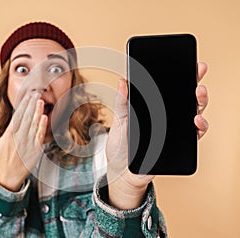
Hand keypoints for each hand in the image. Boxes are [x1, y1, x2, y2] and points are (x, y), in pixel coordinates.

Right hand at [0, 93, 47, 191]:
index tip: (27, 96)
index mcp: (8, 135)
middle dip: (31, 104)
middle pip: (26, 118)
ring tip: (40, 101)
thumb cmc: (1, 162)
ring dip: (37, 112)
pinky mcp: (36, 150)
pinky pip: (40, 136)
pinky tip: (45, 117)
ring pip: (33, 125)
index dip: (23, 105)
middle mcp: (18, 138)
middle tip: (36, 92)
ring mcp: (28, 144)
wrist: (10, 178)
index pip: (17, 116)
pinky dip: (42, 126)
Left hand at [106, 62, 208, 209]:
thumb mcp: (119, 121)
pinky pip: (194, 135)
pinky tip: (195, 122)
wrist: (122, 171)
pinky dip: (199, 127)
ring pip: (194, 113)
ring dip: (200, 103)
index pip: (169, 89)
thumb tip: (122, 80)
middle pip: (186, 98)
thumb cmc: (120, 146)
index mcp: (153, 108)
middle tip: (197, 74)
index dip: (181, 75)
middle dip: (195, 84)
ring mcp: (174, 131)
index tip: (189, 63)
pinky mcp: (178, 145)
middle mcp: (167, 117)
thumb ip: (121, 102)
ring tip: (197, 95)